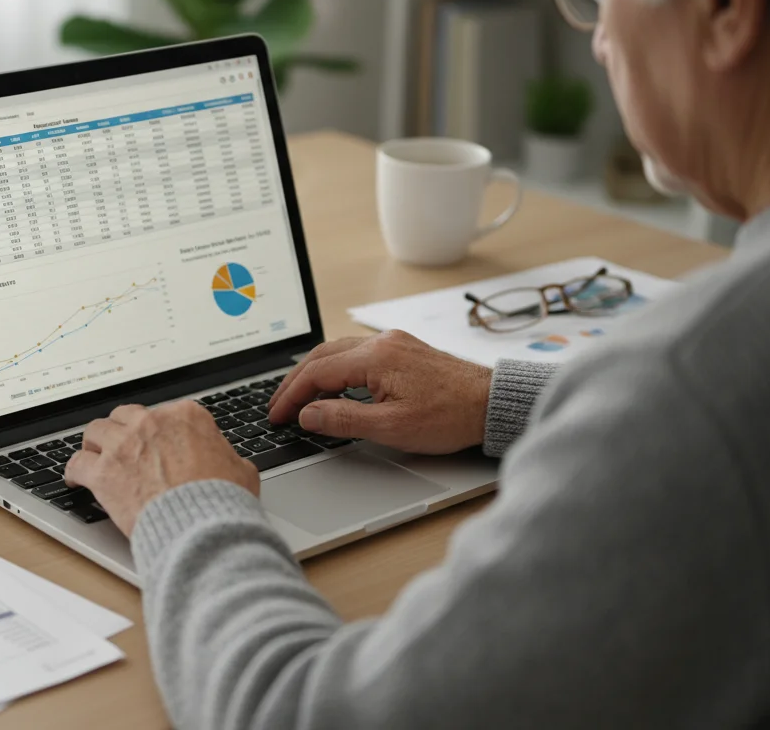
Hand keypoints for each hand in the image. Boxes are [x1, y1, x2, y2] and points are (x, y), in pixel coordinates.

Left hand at [65, 401, 259, 535]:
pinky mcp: (103, 473)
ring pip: (95, 431)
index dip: (156, 431)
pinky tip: (74, 478)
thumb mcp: (240, 471)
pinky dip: (73, 471)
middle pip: (124, 416)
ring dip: (95, 444)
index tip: (154, 443)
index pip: (163, 414)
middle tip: (122, 446)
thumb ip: (227, 459)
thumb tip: (231, 464)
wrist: (202, 525)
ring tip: (93, 456)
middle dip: (122, 431)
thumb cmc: (222, 500)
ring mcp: (123, 446)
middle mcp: (150, 423)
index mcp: (185, 416)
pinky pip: (76, 463)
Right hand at [268, 330, 491, 454]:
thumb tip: (307, 415)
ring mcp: (393, 343)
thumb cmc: (451, 416)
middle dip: (295, 382)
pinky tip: (333, 387)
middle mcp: (382, 342)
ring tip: (299, 398)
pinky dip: (336, 369)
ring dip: (314, 374)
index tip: (277, 415)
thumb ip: (343, 419)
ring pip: (338, 352)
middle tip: (278, 406)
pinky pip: (356, 353)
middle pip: (322, 356)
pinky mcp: (403, 350)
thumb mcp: (391, 427)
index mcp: (375, 357)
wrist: (492, 404)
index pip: (317, 372)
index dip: (291, 395)